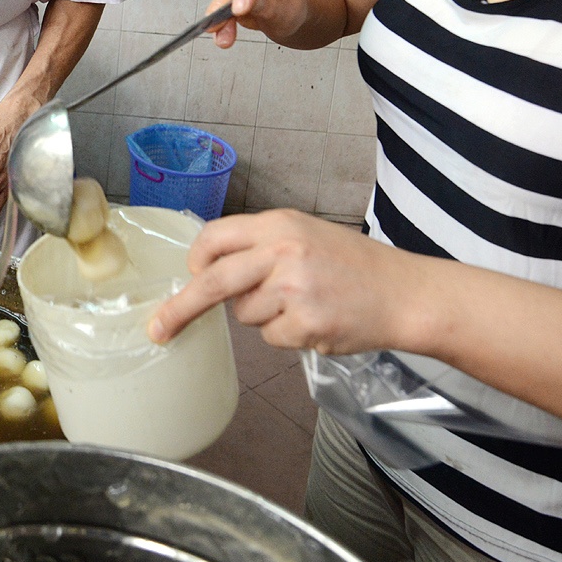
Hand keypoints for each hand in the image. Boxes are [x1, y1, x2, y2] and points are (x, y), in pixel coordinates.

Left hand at [147, 209, 426, 353]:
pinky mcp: (305, 324)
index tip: (188, 276)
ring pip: (246, 314)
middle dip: (180, 308)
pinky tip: (317, 321)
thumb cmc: (354, 265)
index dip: (197, 259)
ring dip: (265, 316)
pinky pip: (272, 338)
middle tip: (158, 329)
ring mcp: (293, 289)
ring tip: (305, 303)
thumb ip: (261, 247)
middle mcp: (282, 252)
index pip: (215, 237)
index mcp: (279, 224)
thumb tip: (212, 271)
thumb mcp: (306, 235)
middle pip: (212, 281)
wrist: (404, 293)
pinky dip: (288, 336)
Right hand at [206, 0, 309, 47]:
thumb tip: (244, 7)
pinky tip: (219, 27)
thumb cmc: (291, 5)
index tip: (238, 10)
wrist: (287, 4)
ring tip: (222, 37)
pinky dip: (217, 11)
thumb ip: (268, 8)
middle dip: (225, 2)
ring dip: (219, 10)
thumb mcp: (287, 14)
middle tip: (217, 27)